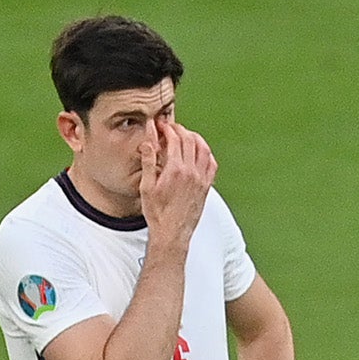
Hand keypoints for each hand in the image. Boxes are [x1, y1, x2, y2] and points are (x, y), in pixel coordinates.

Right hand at [139, 120, 215, 241]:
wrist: (172, 234)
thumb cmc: (158, 214)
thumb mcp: (146, 187)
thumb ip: (148, 161)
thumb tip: (148, 141)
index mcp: (176, 170)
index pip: (175, 139)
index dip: (167, 128)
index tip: (160, 125)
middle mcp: (191, 172)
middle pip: (190, 140)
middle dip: (179, 130)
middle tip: (170, 128)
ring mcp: (201, 179)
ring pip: (204, 149)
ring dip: (194, 138)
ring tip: (185, 135)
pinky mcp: (206, 187)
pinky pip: (211, 163)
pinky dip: (206, 152)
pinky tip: (199, 152)